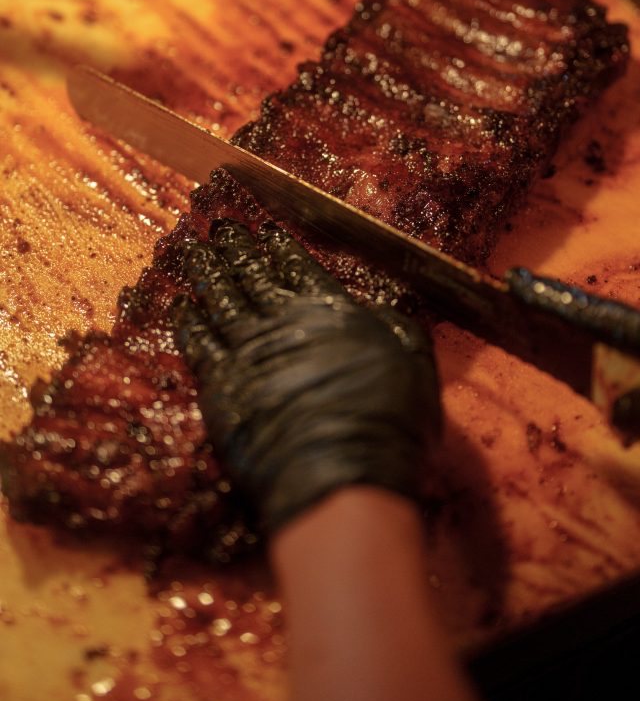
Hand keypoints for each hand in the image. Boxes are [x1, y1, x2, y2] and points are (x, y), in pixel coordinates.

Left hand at [173, 220, 440, 536]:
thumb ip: (391, 324)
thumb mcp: (412, 360)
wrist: (340, 473)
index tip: (265, 231)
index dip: (279, 247)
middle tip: (221, 228)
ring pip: (220, 299)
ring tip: (194, 250)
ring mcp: (246, 351)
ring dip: (206, 272)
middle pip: (252, 275)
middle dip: (236, 249)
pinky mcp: (219, 386)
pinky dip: (188, 321)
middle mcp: (283, 320)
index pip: (298, 266)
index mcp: (330, 310)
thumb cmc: (388, 422)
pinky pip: (198, 343)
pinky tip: (181, 307)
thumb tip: (373, 306)